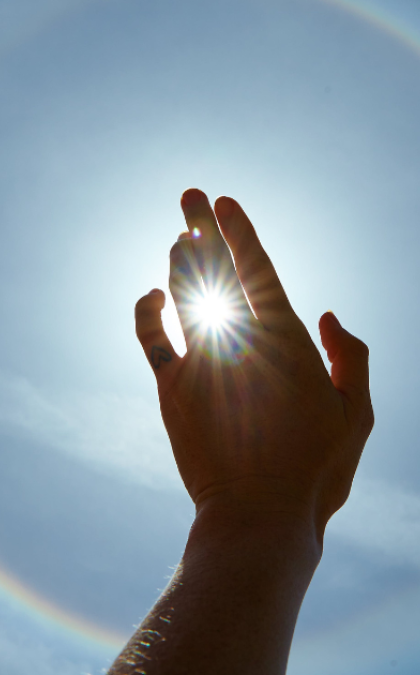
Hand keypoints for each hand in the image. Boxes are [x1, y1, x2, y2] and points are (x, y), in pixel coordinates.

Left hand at [135, 189, 373, 537]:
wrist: (260, 515)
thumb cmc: (317, 468)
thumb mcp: (358, 413)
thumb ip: (351, 356)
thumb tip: (328, 314)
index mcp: (285, 340)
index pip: (258, 268)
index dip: (239, 231)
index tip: (224, 202)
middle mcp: (239, 339)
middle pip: (216, 269)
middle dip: (202, 227)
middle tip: (190, 195)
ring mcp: (200, 362)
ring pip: (183, 294)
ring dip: (179, 260)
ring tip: (179, 235)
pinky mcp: (172, 388)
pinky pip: (151, 336)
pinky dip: (147, 310)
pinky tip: (151, 292)